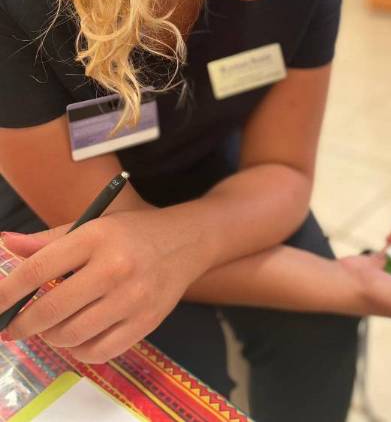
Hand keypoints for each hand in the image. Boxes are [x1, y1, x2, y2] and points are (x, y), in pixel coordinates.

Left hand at [0, 209, 205, 362]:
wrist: (187, 241)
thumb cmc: (133, 232)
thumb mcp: (93, 225)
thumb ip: (49, 240)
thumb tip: (8, 245)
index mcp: (96, 237)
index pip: (38, 269)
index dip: (7, 292)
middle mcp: (114, 267)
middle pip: (50, 309)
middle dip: (22, 324)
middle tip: (14, 327)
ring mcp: (132, 298)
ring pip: (71, 335)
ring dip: (51, 336)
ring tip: (52, 327)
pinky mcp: (146, 322)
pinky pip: (98, 352)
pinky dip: (79, 350)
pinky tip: (78, 336)